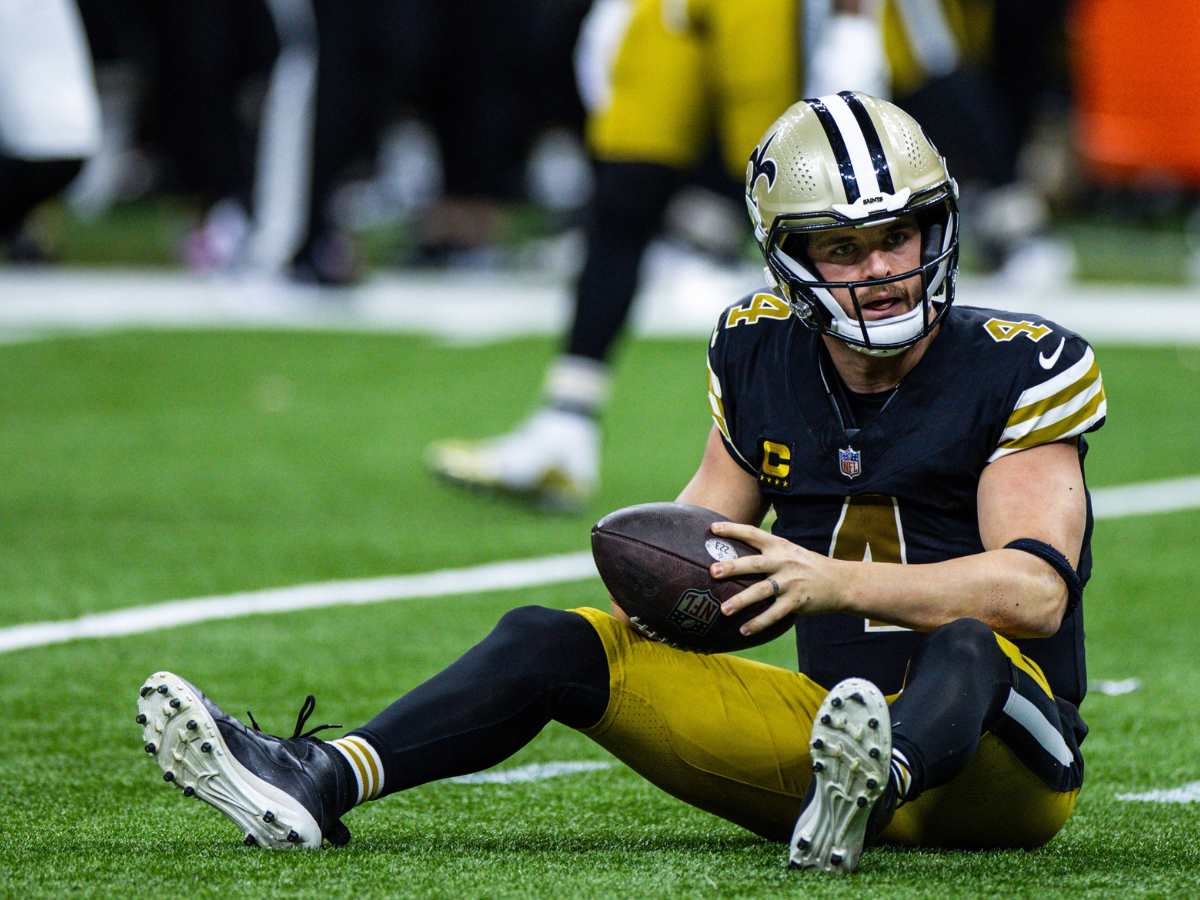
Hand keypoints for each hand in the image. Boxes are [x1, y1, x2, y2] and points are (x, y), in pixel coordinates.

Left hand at [707, 521, 846, 635]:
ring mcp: (791, 582)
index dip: (733, 530)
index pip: (753, 534)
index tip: (712, 528)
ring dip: (741, 600)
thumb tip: (735, 556)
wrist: (840, 582)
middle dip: (733, 567)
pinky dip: (759, 623)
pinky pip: (774, 614)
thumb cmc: (807, 566)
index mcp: (779, 546)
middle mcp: (784, 562)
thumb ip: (767, 552)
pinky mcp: (797, 601)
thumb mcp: (789, 552)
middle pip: (754, 563)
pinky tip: (744, 630)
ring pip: (762, 591)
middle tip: (712, 571)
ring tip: (724, 609)